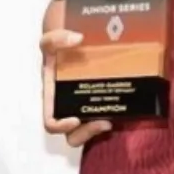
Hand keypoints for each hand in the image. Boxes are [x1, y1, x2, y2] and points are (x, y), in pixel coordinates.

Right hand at [41, 29, 111, 146]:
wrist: (72, 43)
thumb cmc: (58, 47)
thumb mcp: (50, 40)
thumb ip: (56, 38)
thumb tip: (76, 39)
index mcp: (53, 99)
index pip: (51, 123)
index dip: (60, 126)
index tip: (75, 120)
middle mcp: (68, 107)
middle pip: (73, 134)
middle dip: (87, 133)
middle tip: (104, 123)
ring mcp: (86, 107)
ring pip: (90, 130)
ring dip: (99, 129)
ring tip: (112, 120)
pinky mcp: (102, 103)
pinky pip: (107, 116)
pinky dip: (114, 116)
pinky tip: (123, 105)